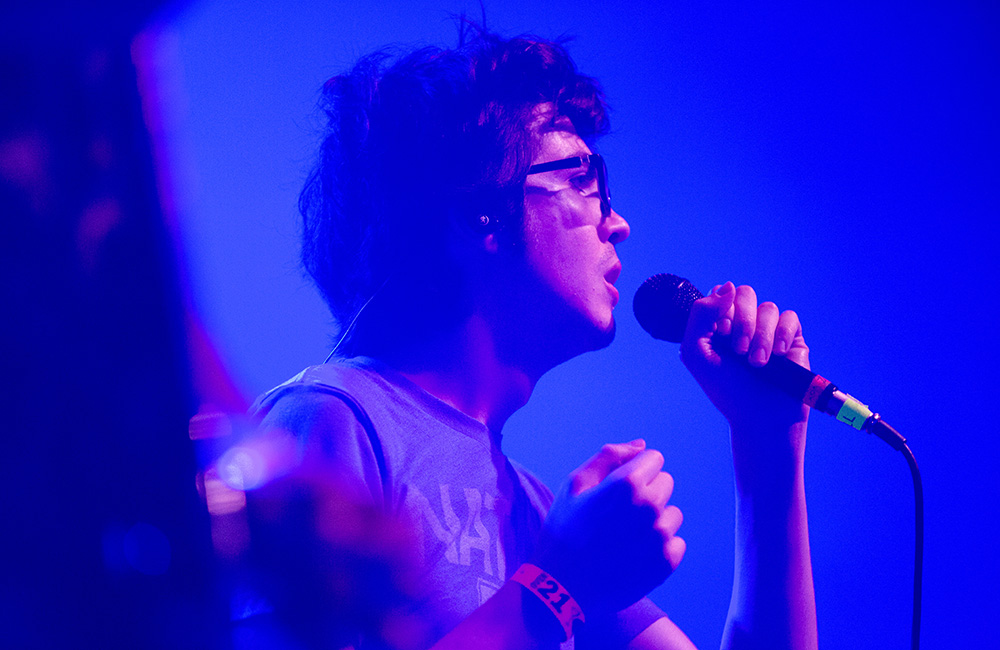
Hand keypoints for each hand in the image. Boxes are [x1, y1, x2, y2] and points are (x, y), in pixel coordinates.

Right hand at [533, 440, 684, 614]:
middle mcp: (650, 507)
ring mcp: (661, 536)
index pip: (655, 459)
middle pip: (666, 483)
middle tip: (618, 514)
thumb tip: (642, 445)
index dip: (635, 470)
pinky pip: (676, 542)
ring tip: (625, 536)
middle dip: (647, 492)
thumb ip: (609, 456)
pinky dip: (659, 546)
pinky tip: (634, 554)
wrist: (563, 588)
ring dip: (655, 520)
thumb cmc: (565, 530)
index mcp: (627, 483)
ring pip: (673, 513)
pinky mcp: (667, 562)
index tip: (617, 489)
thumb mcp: (575, 484)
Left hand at [680, 282, 809, 430]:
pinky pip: (790, 317)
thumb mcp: (696, 352)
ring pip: (768, 307)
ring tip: (757, 363)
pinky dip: (781, 334)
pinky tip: (777, 356)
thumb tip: (728, 286)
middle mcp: (744, 324)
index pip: (721, 294)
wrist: (759, 416)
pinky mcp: (792, 339)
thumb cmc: (725, 388)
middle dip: (742, 320)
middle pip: (745, 293)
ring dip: (761, 335)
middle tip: (738, 349)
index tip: (720, 334)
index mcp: (718, 324)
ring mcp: (768, 330)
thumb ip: (700, 314)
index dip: (721, 309)